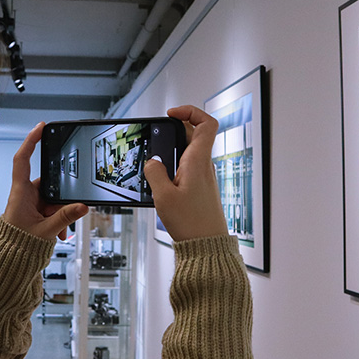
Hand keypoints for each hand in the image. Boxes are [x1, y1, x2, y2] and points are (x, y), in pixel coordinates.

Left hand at [3, 122, 89, 239]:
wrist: (10, 261)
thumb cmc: (18, 245)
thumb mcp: (45, 231)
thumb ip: (64, 218)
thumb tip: (82, 206)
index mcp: (20, 193)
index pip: (23, 160)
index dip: (30, 141)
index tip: (41, 127)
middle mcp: (24, 194)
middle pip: (48, 184)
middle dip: (61, 200)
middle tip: (67, 214)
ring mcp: (29, 203)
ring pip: (52, 199)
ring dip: (60, 213)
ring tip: (62, 230)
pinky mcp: (34, 212)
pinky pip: (51, 209)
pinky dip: (58, 220)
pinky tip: (61, 233)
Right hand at [143, 106, 229, 241]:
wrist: (206, 246)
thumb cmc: (191, 224)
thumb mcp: (163, 197)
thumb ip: (154, 174)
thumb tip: (152, 162)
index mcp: (198, 161)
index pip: (206, 123)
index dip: (190, 111)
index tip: (171, 114)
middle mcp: (204, 166)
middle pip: (193, 134)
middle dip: (173, 130)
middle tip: (156, 137)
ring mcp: (204, 177)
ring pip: (189, 151)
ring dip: (172, 150)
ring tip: (155, 160)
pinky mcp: (200, 188)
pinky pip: (187, 167)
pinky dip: (174, 166)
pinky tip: (160, 179)